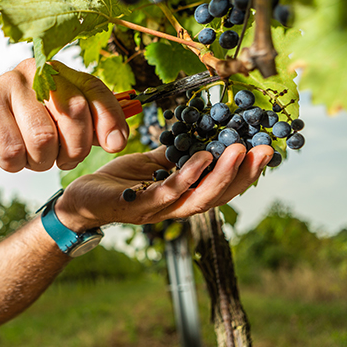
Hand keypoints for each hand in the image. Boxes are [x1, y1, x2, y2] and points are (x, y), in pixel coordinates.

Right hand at [0, 59, 128, 171]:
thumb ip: (84, 127)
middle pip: (75, 113)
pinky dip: (14, 163)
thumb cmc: (15, 126)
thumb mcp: (53, 123)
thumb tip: (117, 138)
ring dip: (40, 160)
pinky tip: (8, 156)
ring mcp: (9, 85)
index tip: (115, 144)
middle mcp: (36, 72)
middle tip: (60, 159)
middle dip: (73, 149)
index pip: (94, 89)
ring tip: (29, 157)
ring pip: (43, 137)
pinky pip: (13, 149)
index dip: (110, 117)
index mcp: (57, 74)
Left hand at [55, 144, 274, 230]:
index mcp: (182, 195)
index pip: (220, 187)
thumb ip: (174, 156)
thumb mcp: (149, 164)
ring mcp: (159, 209)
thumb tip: (198, 137)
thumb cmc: (117, 183)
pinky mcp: (138, 206)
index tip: (265, 149)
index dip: (244, 172)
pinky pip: (168, 192)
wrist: (81, 199)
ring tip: (239, 152)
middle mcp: (175, 207)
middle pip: (218, 195)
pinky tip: (201, 157)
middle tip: (264, 150)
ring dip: (222, 176)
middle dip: (244, 174)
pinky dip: (187, 176)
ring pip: (199, 197)